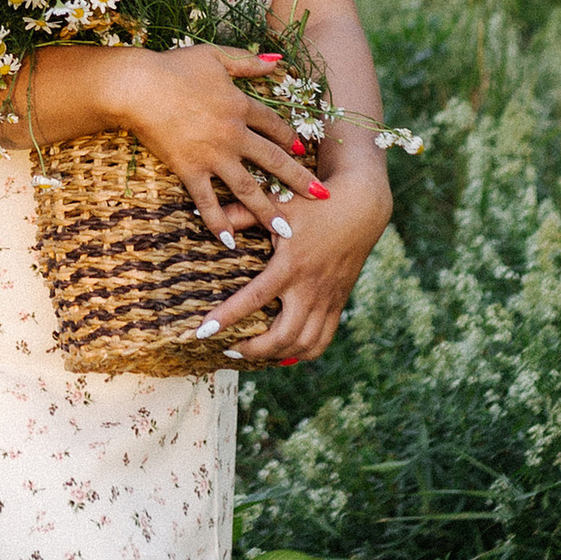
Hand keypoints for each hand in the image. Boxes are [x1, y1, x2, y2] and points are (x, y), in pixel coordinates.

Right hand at [109, 44, 322, 243]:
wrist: (139, 86)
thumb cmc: (174, 67)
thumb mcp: (215, 57)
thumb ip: (248, 62)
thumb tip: (278, 61)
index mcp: (241, 106)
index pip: (274, 125)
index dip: (289, 137)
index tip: (301, 149)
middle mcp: (234, 135)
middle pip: (273, 161)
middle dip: (299, 180)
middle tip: (322, 197)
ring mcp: (213, 156)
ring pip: (247, 188)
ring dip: (267, 210)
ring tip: (285, 231)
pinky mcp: (190, 170)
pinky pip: (208, 201)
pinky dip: (219, 222)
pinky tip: (231, 241)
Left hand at [197, 151, 390, 366]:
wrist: (360, 210)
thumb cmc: (313, 205)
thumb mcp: (277, 204)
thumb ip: (240, 213)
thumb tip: (200, 211)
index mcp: (290, 266)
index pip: (254, 299)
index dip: (227, 318)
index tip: (203, 332)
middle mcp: (310, 289)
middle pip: (283, 337)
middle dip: (254, 350)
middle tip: (230, 348)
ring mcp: (326, 300)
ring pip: (304, 345)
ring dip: (277, 356)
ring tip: (254, 352)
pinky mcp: (337, 305)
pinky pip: (322, 341)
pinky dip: (301, 353)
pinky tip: (283, 350)